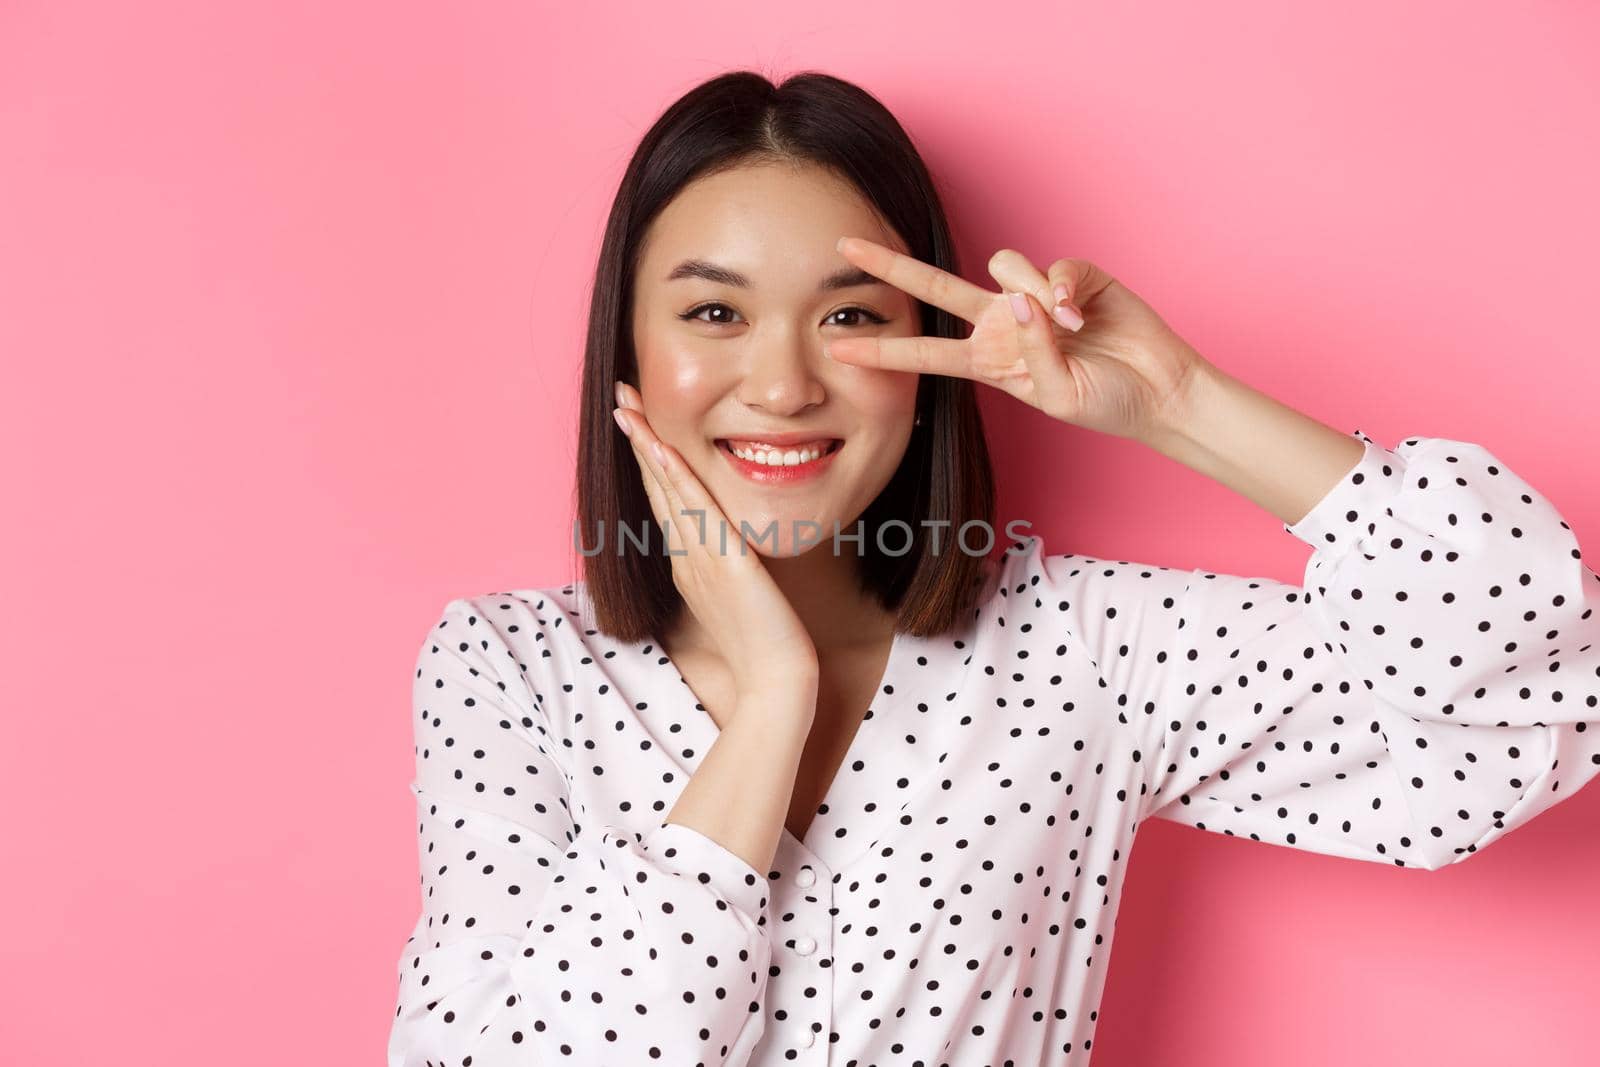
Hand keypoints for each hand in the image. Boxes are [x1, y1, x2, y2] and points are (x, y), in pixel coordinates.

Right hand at [612, 383, 820, 700]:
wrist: (776, 681)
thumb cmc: (765, 647)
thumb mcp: (741, 598)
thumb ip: (730, 570)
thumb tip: (732, 551)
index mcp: (689, 563)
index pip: (664, 499)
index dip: (648, 459)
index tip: (638, 422)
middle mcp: (686, 556)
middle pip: (655, 486)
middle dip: (638, 439)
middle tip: (620, 396)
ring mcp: (699, 558)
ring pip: (666, 490)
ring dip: (645, 444)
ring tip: (627, 404)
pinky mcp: (722, 562)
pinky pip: (693, 509)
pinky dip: (673, 475)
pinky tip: (659, 445)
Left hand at [825, 237, 1209, 442]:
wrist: (1158, 389)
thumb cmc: (1106, 401)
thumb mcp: (1058, 395)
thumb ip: (1033, 351)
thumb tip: (1022, 299)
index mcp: (989, 360)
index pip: (926, 351)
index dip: (883, 348)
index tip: (836, 348)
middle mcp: (1004, 323)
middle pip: (936, 287)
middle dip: (890, 267)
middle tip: (845, 246)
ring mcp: (1036, 296)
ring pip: (1006, 267)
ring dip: (1035, 294)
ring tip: (1071, 328)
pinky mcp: (1074, 274)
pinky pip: (1054, 265)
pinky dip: (1067, 287)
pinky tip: (1085, 313)